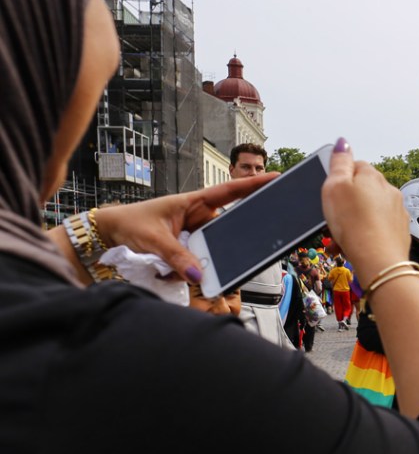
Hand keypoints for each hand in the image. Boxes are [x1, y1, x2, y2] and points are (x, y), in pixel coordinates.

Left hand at [94, 173, 275, 282]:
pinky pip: (199, 261)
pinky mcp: (188, 249)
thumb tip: (198, 276)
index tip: (275, 178)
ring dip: (201, 261)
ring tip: (173, 265)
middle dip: (225, 243)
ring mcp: (194, 234)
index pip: (229, 191)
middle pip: (226, 228)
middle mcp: (198, 216)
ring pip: (212, 249)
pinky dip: (189, 269)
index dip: (253, 184)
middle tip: (222, 253)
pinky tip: (168, 270)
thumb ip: (177, 257)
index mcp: (193, 202)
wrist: (109, 233)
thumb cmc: (129, 223)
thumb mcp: (153, 240)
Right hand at [321, 138, 410, 280]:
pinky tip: (353, 247)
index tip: (330, 195)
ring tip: (339, 239)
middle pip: (361, 191)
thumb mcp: (335, 187)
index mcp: (372, 176)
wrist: (379, 260)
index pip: (354, 166)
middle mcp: (388, 190)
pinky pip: (376, 228)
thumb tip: (343, 142)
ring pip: (367, 212)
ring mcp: (396, 211)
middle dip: (345, 205)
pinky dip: (364, 235)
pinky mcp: (399, 230)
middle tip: (331, 220)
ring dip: (352, 223)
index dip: (339, 180)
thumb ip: (339, 162)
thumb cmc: (354, 224)